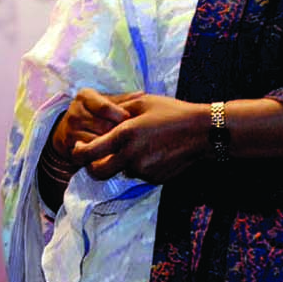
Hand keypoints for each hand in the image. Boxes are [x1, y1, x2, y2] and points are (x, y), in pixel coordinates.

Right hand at [51, 89, 137, 157]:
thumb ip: (123, 100)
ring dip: (113, 144)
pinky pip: (93, 151)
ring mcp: (71, 129)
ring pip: (100, 140)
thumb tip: (143, 94)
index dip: (121, 116)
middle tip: (130, 136)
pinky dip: (104, 153)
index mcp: (84, 97)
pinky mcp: (70, 145)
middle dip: (119, 132)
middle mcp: (74, 111)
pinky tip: (111, 152)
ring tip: (122, 144)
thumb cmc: (93, 114)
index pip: (106, 108)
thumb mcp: (105, 102)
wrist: (67, 131)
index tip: (130, 121)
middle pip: (105, 126)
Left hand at [72, 94, 208, 182]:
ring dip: (120, 162)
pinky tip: (152, 152)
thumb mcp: (141, 102)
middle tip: (95, 156)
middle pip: (98, 172)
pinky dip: (138, 165)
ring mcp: (144, 170)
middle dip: (92, 166)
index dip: (78, 152)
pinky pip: (138, 174)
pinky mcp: (155, 179)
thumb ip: (115, 110)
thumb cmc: (171, 112)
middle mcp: (131, 156)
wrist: (204, 132)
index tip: (78, 146)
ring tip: (138, 145)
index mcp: (124, 135)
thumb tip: (98, 116)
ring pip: (120, 172)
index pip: (88, 152)